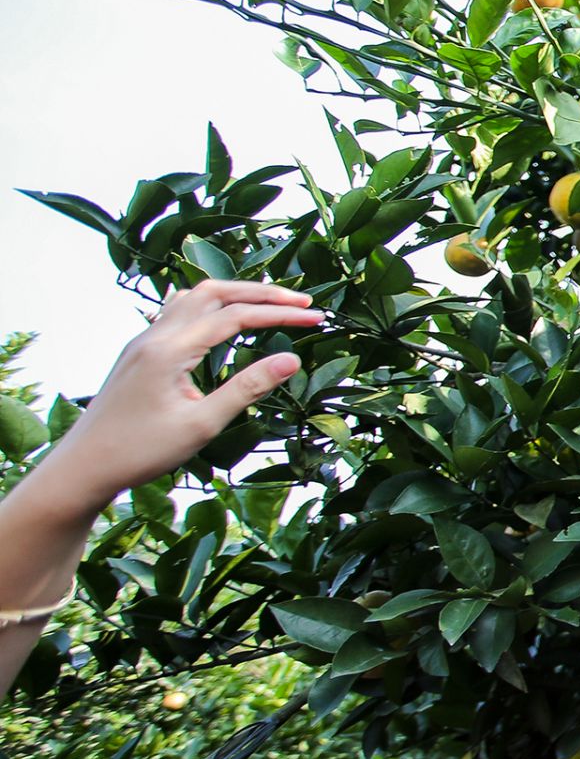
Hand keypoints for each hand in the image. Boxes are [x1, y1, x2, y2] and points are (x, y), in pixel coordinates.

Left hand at [43, 281, 322, 511]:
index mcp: (170, 351)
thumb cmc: (140, 452)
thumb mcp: (202, 425)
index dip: (279, 314)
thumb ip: (247, 388)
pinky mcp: (140, 352)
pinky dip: (209, 304)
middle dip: (261, 293)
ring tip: (269, 303)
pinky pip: (177, 311)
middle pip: (215, 292)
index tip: (316, 319)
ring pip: (194, 296)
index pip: (235, 317)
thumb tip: (290, 360)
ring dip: (235, 293)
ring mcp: (144, 341)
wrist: (84, 466)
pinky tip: (221, 315)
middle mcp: (154, 336)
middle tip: (301, 303)